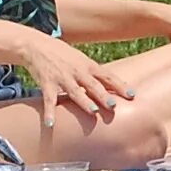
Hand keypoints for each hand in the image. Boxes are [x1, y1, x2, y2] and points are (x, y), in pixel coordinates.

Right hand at [15, 32, 136, 126]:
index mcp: (88, 66)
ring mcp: (62, 78)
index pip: (108, 76)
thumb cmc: (64, 55)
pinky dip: (49, 112)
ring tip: (92, 112)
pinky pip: (49, 100)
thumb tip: (114, 87)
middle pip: (93, 85)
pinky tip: (51, 124)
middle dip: (104, 95)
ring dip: (83, 101)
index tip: (132, 95)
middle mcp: (77, 72)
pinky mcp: (47, 84)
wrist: (37, 46)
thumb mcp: (82, 61)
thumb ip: (96, 74)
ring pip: (74, 91)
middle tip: (114, 106)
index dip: (120, 86)